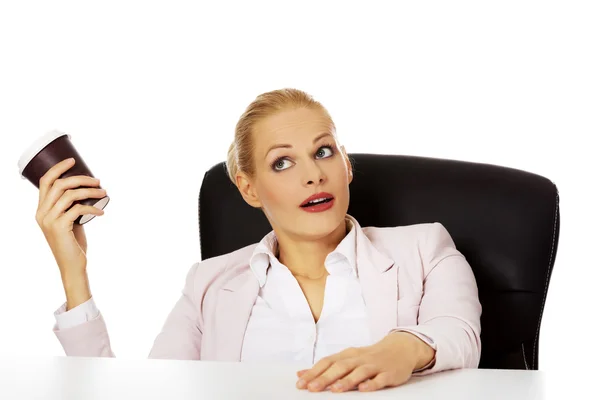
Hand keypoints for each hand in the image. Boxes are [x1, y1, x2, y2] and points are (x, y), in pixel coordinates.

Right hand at [35, 158, 105, 307]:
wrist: (72, 265)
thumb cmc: (73, 243)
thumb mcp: (69, 221)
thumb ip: (72, 207)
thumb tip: (88, 191)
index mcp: (41, 209)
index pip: (45, 182)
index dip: (58, 168)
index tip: (73, 161)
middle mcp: (41, 213)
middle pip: (59, 184)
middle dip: (80, 178)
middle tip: (98, 180)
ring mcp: (49, 220)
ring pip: (69, 195)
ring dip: (90, 191)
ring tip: (104, 193)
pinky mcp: (60, 227)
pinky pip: (78, 209)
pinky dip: (93, 207)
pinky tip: (102, 211)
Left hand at [296, 332, 433, 392]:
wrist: (400, 348)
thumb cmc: (369, 357)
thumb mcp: (347, 359)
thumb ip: (325, 368)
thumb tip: (301, 374)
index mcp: (347, 355)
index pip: (327, 362)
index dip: (313, 372)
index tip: (300, 383)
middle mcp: (359, 359)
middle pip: (340, 367)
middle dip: (325, 378)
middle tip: (312, 388)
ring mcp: (374, 365)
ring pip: (359, 372)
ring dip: (346, 381)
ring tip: (334, 390)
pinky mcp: (388, 373)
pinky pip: (379, 379)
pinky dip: (371, 384)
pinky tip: (363, 389)